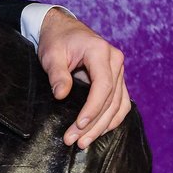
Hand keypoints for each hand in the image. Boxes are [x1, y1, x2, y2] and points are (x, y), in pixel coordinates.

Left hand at [36, 7, 129, 147]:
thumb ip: (57, 74)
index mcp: (100, 52)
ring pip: (118, 104)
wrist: (63, 29)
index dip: (93, 109)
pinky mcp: (116, 79)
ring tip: (83, 143)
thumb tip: (61, 95)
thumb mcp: (52, 54)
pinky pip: (121, 103)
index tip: (79, 125)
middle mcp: (115, 61)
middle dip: (94, 124)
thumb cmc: (57, 40)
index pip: (103, 86)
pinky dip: (112, 119)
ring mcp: (118, 71)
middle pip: (111, 99)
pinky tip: (99, 132)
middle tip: (75, 142)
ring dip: (103, 126)